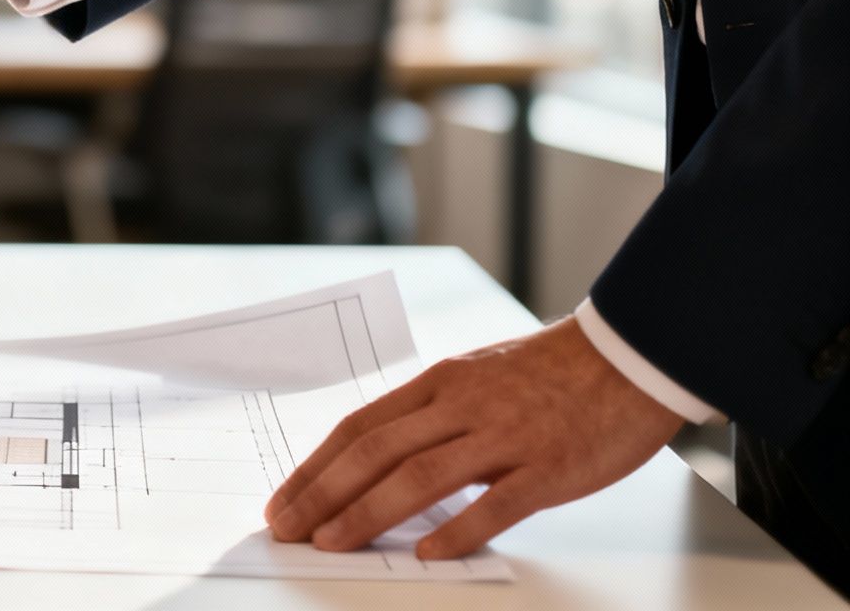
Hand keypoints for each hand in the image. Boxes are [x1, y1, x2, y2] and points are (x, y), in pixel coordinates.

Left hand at [263, 316, 684, 558]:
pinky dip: (459, 529)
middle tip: (288, 530)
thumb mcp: (475, 378)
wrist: (626, 358)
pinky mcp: (548, 467)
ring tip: (333, 542)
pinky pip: (496, 502)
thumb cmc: (549, 374)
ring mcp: (504, 437)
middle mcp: (462, 407)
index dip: (315, 467)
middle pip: (376, 452)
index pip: (359, 428)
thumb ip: (431, 418)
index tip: (283, 500)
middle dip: (323, 494)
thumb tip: (380, 463)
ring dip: (369, 512)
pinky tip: (429, 553)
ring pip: (420, 476)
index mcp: (438, 386)